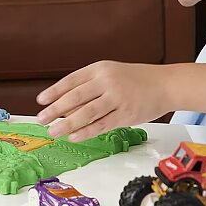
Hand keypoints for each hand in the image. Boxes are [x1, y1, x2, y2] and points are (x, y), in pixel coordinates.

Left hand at [35, 61, 165, 142]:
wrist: (165, 84)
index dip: (54, 91)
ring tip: (54, 132)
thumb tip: (65, 105)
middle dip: (55, 110)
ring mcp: (117, 98)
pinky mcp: (126, 114)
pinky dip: (86, 132)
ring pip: (86, 113)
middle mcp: (107, 81)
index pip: (71, 80)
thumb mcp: (111, 73)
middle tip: (42, 119)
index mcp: (100, 69)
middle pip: (75, 97)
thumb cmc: (136, 80)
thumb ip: (91, 85)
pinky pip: (102, 125)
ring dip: (67, 124)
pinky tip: (74, 136)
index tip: (41, 101)